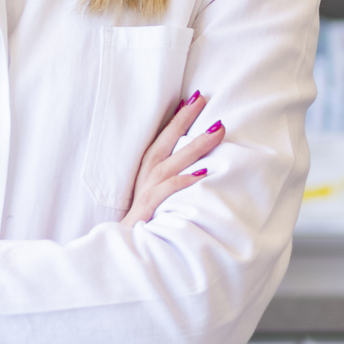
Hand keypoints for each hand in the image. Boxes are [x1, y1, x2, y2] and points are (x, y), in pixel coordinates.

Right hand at [123, 90, 225, 227]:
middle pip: (166, 142)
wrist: (126, 245)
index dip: (176, 118)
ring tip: (217, 131)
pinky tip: (203, 174)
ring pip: (172, 162)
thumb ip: (171, 178)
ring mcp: (147, 190)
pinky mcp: (149, 207)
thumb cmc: (144, 220)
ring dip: (194, 146)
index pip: (162, 138)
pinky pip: (168, 191)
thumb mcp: (155, 194)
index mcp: (147, 170)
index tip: (191, 98)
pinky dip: (184, 181)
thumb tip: (199, 164)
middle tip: (203, 99)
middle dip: (184, 120)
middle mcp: (146, 176)